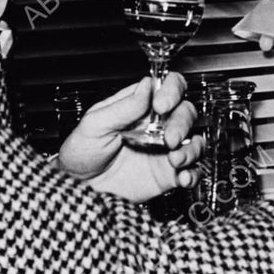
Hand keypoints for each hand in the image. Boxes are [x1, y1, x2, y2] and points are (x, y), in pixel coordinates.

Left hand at [56, 74, 203, 203]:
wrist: (79, 189)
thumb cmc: (82, 152)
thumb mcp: (95, 124)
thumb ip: (123, 106)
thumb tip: (146, 85)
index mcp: (141, 107)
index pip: (169, 87)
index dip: (172, 91)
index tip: (162, 105)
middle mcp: (157, 126)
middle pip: (186, 112)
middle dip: (182, 123)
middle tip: (169, 138)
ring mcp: (165, 150)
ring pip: (195, 141)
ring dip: (192, 149)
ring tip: (175, 159)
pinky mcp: (168, 174)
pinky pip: (192, 171)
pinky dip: (193, 173)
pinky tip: (183, 177)